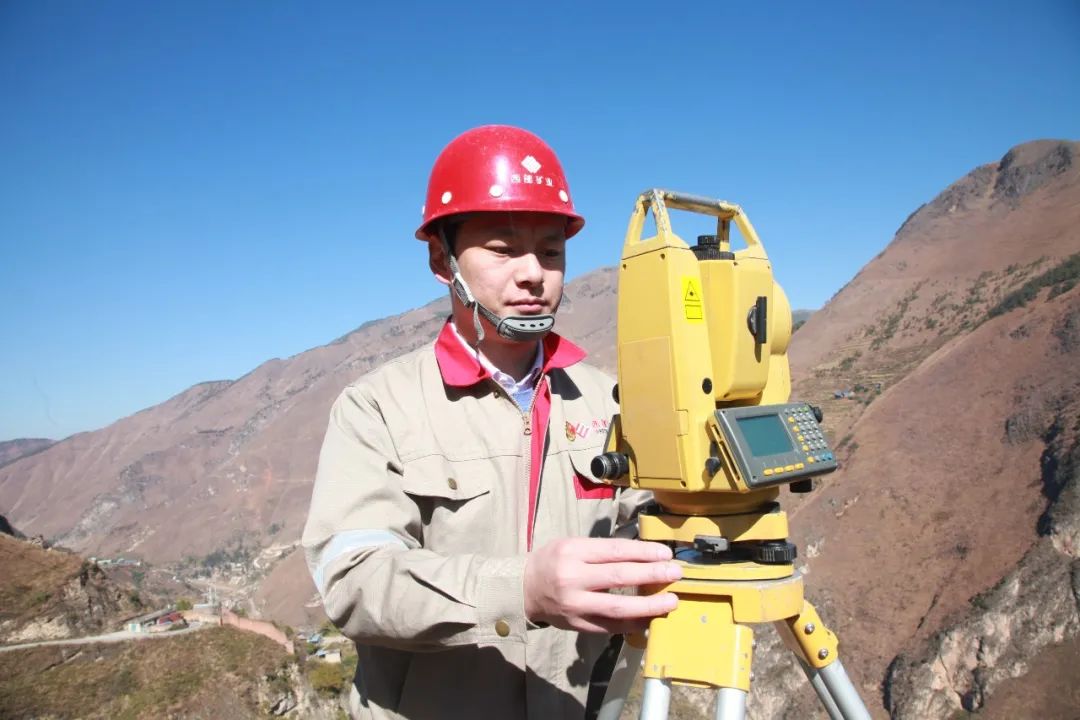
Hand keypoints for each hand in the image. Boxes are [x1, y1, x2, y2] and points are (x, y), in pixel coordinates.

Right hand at [523, 537, 681, 633]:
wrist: (525, 589)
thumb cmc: (553, 561)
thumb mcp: (572, 545)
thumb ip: (603, 551)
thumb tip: (643, 556)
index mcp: (573, 552)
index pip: (615, 551)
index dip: (644, 552)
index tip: (666, 554)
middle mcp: (573, 579)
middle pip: (619, 577)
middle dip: (652, 575)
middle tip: (675, 574)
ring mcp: (575, 605)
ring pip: (618, 608)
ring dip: (649, 606)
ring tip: (671, 602)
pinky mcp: (578, 625)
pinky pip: (611, 627)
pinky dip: (633, 624)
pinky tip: (651, 618)